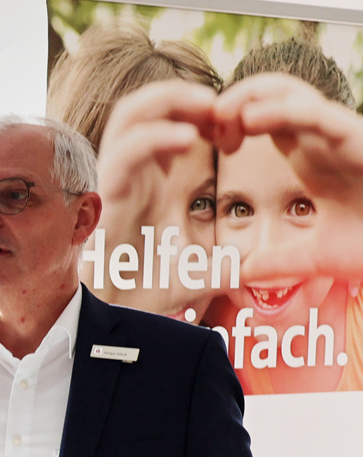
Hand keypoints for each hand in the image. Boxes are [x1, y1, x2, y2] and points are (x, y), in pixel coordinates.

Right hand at [92, 80, 220, 314]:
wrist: (114, 315)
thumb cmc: (145, 291)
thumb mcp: (197, 271)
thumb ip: (221, 262)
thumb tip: (246, 263)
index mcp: (152, 181)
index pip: (169, 123)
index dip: (204, 113)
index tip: (238, 129)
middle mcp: (132, 173)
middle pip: (148, 106)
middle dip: (185, 94)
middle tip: (223, 105)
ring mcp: (117, 180)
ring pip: (130, 113)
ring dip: (168, 99)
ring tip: (206, 105)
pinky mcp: (107, 193)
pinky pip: (125, 150)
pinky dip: (155, 134)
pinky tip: (187, 138)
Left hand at [212, 73, 362, 280]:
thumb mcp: (316, 256)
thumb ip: (278, 261)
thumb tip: (243, 273)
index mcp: (307, 155)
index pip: (260, 119)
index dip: (227, 121)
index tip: (203, 140)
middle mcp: (318, 138)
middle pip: (268, 95)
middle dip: (230, 101)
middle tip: (200, 124)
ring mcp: (335, 133)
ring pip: (286, 92)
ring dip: (247, 96)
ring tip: (217, 114)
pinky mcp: (353, 135)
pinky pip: (311, 111)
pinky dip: (277, 109)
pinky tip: (247, 119)